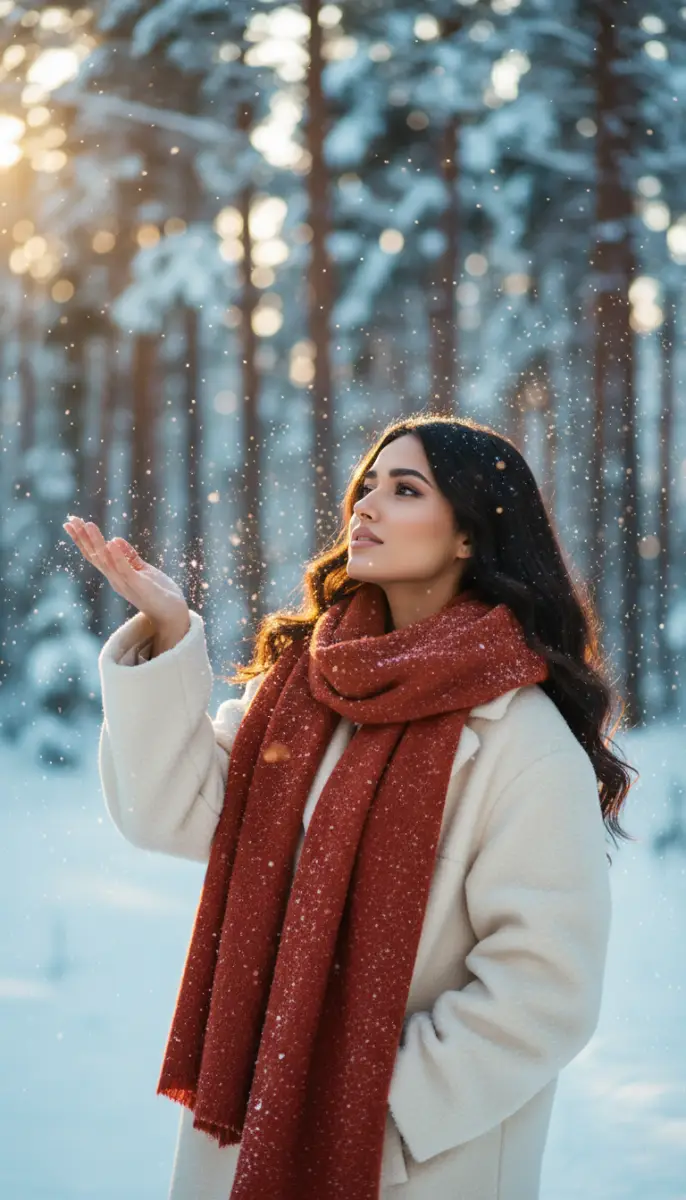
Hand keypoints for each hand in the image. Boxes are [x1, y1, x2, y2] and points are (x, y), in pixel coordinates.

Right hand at [63, 516, 190, 633]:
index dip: (81, 540)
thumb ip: (129, 556)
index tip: (69, 522)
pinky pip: (126, 570)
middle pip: (95, 557)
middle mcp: (116, 579)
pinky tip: (112, 542)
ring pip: (107, 561)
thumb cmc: (159, 593)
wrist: (173, 615)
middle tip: (71, 519)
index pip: (94, 555)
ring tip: (89, 525)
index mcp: (115, 575)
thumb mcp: (142, 570)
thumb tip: (114, 539)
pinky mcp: (139, 586)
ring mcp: (126, 583)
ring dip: (97, 543)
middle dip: (82, 538)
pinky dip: (118, 556)